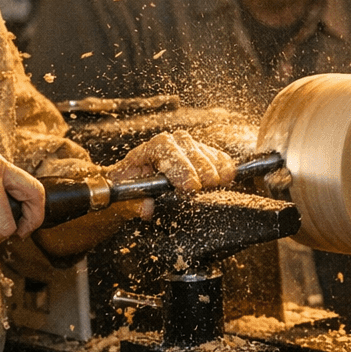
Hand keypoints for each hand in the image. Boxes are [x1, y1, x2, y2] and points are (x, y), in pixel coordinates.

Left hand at [115, 131, 236, 195]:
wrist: (131, 188)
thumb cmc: (126, 192)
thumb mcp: (122, 201)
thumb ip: (132, 205)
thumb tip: (147, 207)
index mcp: (145, 151)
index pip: (163, 147)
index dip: (179, 165)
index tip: (191, 186)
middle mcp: (167, 144)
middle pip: (188, 147)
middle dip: (200, 167)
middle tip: (209, 185)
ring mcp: (185, 148)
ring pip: (203, 150)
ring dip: (214, 166)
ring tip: (220, 182)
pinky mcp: (200, 156)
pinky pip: (215, 155)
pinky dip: (223, 165)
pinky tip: (228, 176)